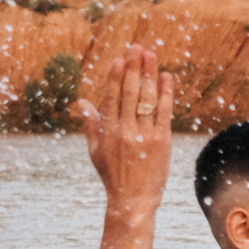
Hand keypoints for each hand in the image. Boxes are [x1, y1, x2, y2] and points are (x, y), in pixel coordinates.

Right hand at [75, 44, 175, 217]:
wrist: (133, 201)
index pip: (112, 97)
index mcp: (107, 131)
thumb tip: (81, 102)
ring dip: (150, 74)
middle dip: (134, 67)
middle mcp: (125, 131)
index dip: (116, 76)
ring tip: (151, 55)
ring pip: (147, 98)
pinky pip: (164, 112)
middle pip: (130, 92)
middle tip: (137, 47)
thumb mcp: (95, 151)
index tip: (119, 59)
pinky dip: (165, 93)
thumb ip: (90, 125)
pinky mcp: (161, 141)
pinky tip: (166, 77)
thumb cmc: (113, 176)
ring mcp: (144, 135)